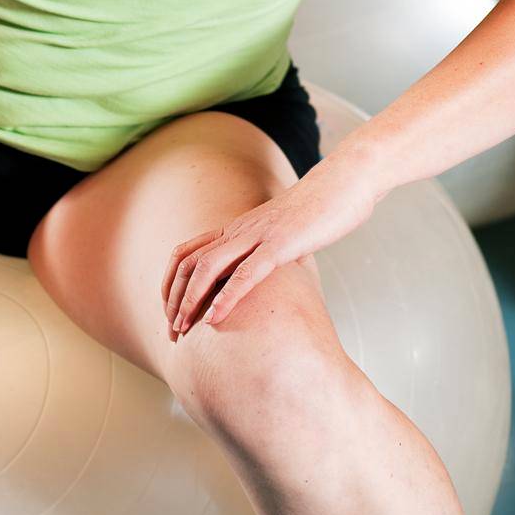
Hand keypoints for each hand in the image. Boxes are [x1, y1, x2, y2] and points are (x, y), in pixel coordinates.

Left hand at [161, 158, 377, 333]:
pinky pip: (246, 273)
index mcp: (236, 228)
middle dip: (174, 299)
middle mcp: (239, 230)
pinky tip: (215, 318)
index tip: (171, 313)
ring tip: (182, 328)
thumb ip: (265, 251)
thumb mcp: (282, 233)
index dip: (172, 284)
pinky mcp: (280, 245)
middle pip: (188, 263)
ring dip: (190, 300)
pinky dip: (226, 297)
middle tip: (171, 331)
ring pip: (208, 267)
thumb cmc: (317, 212)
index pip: (187, 253)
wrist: (342, 184)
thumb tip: (259, 275)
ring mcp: (257, 235)